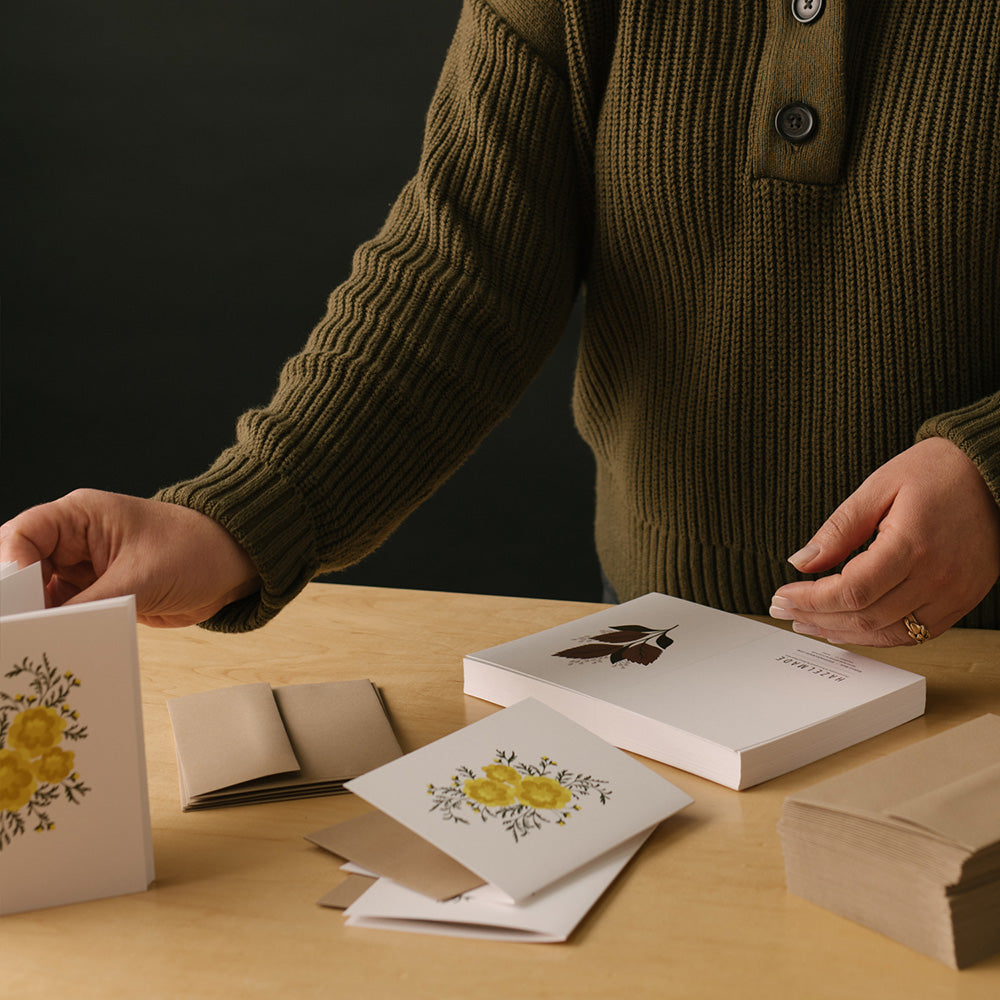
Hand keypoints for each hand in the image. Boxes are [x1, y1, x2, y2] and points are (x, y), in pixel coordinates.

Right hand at [0, 489, 259, 627]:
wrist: (236, 567)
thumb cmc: (198, 551)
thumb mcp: (141, 577)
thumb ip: (89, 602)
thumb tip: (45, 629)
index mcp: (81, 516)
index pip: (22, 536)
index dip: (9, 568)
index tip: (13, 603)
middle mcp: (75, 541)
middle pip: (21, 570)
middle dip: (17, 601)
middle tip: (16, 633)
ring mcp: (84, 571)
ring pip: (38, 598)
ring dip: (37, 622)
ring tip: (34, 647)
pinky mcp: (98, 597)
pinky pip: (65, 615)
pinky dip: (59, 632)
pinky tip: (57, 649)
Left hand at [769, 438, 999, 646]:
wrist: (993, 471)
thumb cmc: (938, 471)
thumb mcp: (878, 487)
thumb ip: (839, 529)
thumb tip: (800, 562)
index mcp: (912, 545)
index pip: (851, 590)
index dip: (810, 600)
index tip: (781, 596)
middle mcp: (937, 577)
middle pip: (866, 616)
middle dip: (817, 618)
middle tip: (784, 612)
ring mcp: (954, 594)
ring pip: (890, 633)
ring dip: (844, 633)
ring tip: (809, 624)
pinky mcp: (963, 600)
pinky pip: (916, 634)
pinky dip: (878, 635)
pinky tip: (850, 626)